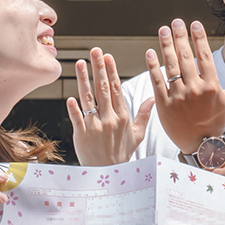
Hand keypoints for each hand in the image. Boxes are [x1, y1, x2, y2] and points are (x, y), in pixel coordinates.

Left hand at [68, 49, 152, 165]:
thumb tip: (153, 98)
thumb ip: (143, 114)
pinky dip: (74, 109)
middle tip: (95, 51)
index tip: (108, 56)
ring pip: (89, 99)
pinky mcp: (82, 135)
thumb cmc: (122, 153)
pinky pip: (77, 119)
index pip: (117, 89)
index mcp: (123, 116)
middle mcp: (109, 119)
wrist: (109, 174)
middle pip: (103, 89)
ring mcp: (95, 127)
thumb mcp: (137, 134)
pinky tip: (71, 97)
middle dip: (99, 68)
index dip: (112, 71)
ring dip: (84, 80)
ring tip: (81, 63)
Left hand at [148, 19, 224, 152]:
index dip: (199, 39)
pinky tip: (150, 52)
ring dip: (165, 46)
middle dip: (180, 37)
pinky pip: (157, 81)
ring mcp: (178, 97)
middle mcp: (195, 90)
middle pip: (186, 57)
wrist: (202, 146)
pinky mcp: (164, 105)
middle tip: (176, 22)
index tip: (195, 24)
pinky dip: (153, 66)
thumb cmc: (218, 122)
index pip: (204, 57)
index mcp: (212, 87)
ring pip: (170, 66)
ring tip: (163, 30)